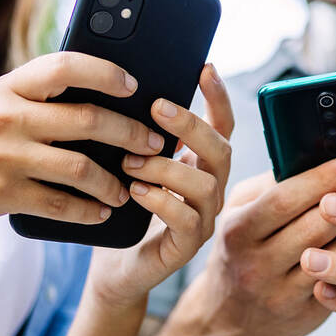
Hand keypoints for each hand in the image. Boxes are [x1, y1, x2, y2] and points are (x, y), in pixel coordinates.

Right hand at [0, 51, 166, 234]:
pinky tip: (101, 213)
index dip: (107, 72)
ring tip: (129, 189)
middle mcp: (7, 115)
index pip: (67, 65)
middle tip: (154, 144)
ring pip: (82, 167)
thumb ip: (36, 101)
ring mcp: (2, 156)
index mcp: (9, 86)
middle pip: (90, 119)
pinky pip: (60, 204)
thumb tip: (105, 101)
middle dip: (132, 134)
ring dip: (115, 182)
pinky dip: (88, 210)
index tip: (134, 86)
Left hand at [86, 64, 233, 309]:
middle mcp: (210, 187)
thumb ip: (139, 135)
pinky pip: (187, 220)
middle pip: (221, 148)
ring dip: (166, 167)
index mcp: (200, 163)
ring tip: (130, 161)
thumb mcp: (130, 163)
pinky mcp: (187, 246)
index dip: (218, 96)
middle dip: (191, 125)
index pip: (222, 124)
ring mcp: (204, 218)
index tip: (205, 67)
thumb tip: (125, 90)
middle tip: (157, 109)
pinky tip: (135, 192)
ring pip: (205, 184)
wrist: (113, 268)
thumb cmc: (121, 209)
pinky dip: (161, 201)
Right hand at [178, 153, 335, 335]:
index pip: (284, 200)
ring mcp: (282, 293)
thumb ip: (271, 186)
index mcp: (238, 231)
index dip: (322, 179)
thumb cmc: (241, 248)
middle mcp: (257, 264)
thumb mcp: (239, 213)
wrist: (229, 317)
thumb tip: (316, 150)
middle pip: (316, 227)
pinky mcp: (306, 315)